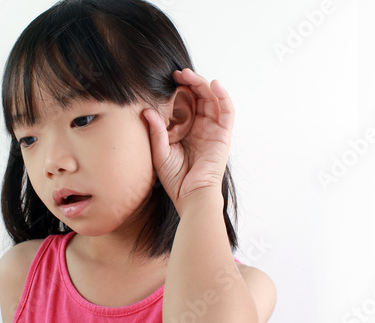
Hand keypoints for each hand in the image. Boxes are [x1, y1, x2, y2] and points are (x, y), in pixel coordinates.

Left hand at [143, 68, 234, 212]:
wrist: (191, 196)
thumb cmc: (175, 179)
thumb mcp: (160, 152)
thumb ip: (156, 131)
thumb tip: (147, 111)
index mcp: (186, 130)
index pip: (185, 103)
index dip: (179, 90)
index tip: (167, 80)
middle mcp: (201, 127)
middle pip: (199, 97)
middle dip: (189, 83)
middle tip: (176, 74)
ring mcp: (213, 130)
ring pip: (212, 100)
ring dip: (203, 84)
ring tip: (189, 75)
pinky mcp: (223, 135)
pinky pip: (227, 112)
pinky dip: (223, 96)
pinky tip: (214, 84)